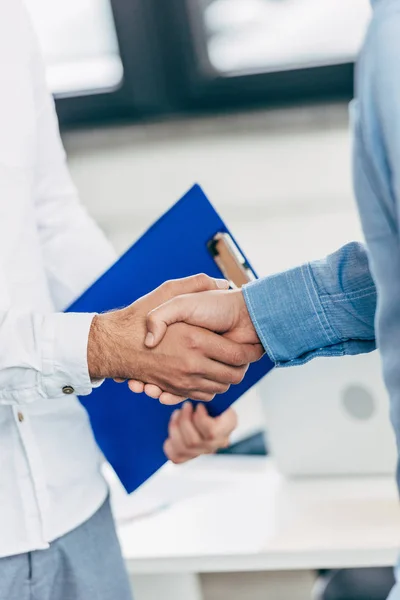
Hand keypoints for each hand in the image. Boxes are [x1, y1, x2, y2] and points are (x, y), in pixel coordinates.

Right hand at [87, 274, 261, 402]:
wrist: (112, 345)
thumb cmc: (141, 316)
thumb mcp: (168, 293)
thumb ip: (194, 285)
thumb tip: (223, 283)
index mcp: (196, 340)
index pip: (238, 355)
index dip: (250, 350)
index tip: (254, 343)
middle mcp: (192, 364)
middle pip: (234, 375)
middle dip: (243, 366)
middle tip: (245, 354)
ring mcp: (184, 380)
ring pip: (220, 386)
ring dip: (228, 377)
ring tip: (230, 363)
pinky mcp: (175, 389)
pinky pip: (203, 394)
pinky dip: (210, 388)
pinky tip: (209, 373)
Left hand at [164, 402, 236, 463]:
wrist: (211, 407)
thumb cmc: (213, 398)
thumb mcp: (216, 395)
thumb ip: (208, 396)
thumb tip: (194, 394)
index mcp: (228, 426)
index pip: (212, 432)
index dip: (200, 420)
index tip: (199, 406)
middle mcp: (218, 442)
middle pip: (194, 441)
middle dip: (184, 421)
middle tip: (185, 406)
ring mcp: (204, 451)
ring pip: (184, 448)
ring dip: (176, 428)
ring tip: (177, 413)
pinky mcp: (191, 456)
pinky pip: (177, 457)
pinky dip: (170, 444)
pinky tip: (174, 428)